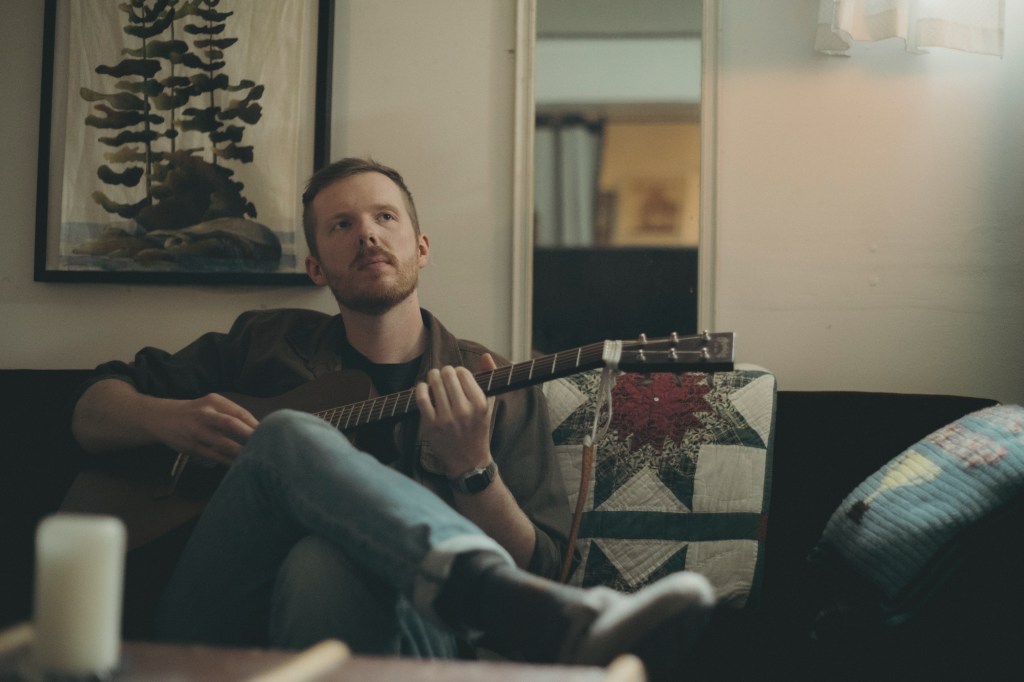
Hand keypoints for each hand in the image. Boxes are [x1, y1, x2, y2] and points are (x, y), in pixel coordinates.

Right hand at [153, 393, 258, 465]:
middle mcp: (205, 414)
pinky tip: (239, 464)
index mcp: (214, 401)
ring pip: (223, 444)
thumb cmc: (195, 412)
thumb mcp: (211, 405)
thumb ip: (231, 414)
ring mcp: (197, 431)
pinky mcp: (191, 446)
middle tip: (266, 444)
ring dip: (241, 452)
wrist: (161, 418)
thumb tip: (257, 428)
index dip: (255, 424)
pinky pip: (214, 456)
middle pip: (232, 425)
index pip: (240, 413)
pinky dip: (228, 461)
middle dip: (250, 436)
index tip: (270, 433)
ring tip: (255, 457)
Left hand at [415, 354, 496, 476]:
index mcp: (480, 403)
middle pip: (448, 375)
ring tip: (434, 379)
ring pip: (434, 383)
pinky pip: (422, 399)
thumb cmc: (478, 429)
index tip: (456, 377)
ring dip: (432, 377)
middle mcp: (464, 411)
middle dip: (444, 372)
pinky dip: (421, 388)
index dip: (457, 371)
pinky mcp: (432, 426)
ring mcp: (447, 419)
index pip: (463, 372)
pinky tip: (424, 388)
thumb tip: (486, 356)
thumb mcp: (488, 405)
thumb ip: (488, 378)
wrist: (469, 461)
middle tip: (443, 376)